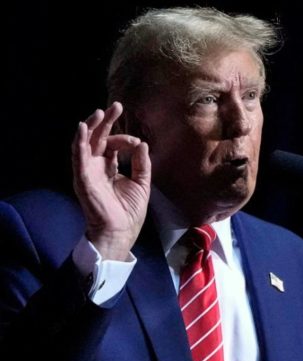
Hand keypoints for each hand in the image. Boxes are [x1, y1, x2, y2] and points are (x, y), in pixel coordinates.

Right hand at [72, 102, 150, 260]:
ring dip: (91, 126)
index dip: (124, 139)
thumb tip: (142, 143)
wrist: (120, 231)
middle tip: (115, 106)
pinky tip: (82, 127)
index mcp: (109, 168)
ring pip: (86, 143)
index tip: (136, 143)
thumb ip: (142, 163)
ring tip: (99, 112)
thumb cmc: (129, 211)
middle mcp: (97, 167)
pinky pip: (78, 157)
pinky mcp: (83, 178)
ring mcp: (88, 171)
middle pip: (98, 139)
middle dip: (106, 122)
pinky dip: (79, 141)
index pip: (113, 145)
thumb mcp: (142, 183)